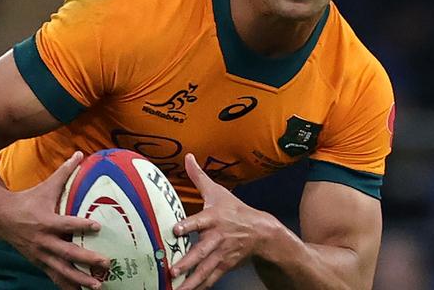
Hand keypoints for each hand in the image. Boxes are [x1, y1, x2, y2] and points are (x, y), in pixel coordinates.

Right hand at [0, 151, 109, 289]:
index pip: (67, 224)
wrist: (0, 218)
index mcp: (46, 221)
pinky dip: (67, 285)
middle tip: (106, 263)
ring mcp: (40, 255)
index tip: (98, 227)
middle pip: (68, 253)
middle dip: (87, 260)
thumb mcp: (46, 185)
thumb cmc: (28, 200)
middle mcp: (44, 241)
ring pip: (62, 271)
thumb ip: (64, 171)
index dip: (82, 226)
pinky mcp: (39, 263)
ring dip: (80, 279)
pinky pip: (54, 276)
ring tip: (97, 286)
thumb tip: (80, 153)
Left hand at [171, 153, 268, 288]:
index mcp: (213, 217)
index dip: (187, 225)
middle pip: (201, 250)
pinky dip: (200, 286)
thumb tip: (187, 156)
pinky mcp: (225, 265)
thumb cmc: (234, 209)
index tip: (175, 229)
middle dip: (187, 261)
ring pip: (205, 269)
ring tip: (177, 288)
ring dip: (191, 280)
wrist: (261, 231)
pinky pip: (211, 278)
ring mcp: (221, 254)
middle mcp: (217, 237)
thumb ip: (198, 176)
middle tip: (172, 269)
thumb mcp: (217, 191)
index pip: (199, 221)